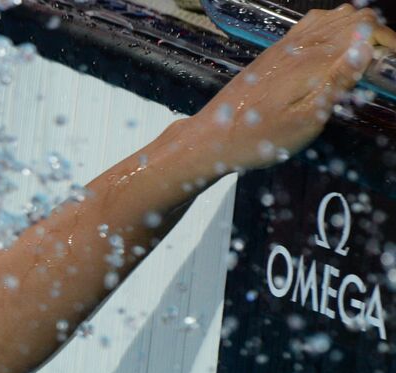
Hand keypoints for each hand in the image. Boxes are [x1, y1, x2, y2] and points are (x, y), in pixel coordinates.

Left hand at [185, 4, 395, 171]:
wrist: (212, 138)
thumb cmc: (260, 137)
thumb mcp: (307, 120)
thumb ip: (338, 82)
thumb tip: (365, 47)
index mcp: (315, 60)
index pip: (367, 31)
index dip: (389, 44)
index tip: (391, 66)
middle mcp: (303, 44)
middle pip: (356, 17)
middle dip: (378, 35)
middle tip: (383, 63)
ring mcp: (288, 44)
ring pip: (336, 16)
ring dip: (358, 28)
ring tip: (366, 55)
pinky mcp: (277, 51)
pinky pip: (313, 23)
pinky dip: (334, 28)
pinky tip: (336, 48)